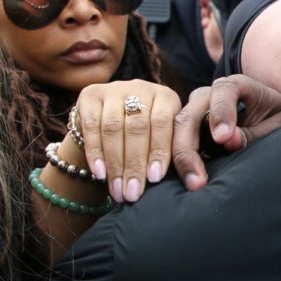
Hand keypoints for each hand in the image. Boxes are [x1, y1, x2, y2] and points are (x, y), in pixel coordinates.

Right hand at [76, 79, 182, 202]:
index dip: (158, 151)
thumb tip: (190, 182)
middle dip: (135, 164)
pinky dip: (95, 153)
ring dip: (115, 163)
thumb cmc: (146, 137)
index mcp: (166, 96)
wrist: (109, 120)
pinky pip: (91, 126)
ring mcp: (114, 89)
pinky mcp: (89, 95)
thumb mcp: (164, 137)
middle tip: (133, 193)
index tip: (155, 179)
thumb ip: (173, 153)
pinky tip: (100, 174)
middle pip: (137, 127)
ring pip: (113, 128)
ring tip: (117, 190)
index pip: (163, 123)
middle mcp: (141, 87)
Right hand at [171, 75, 280, 190]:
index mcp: (238, 85)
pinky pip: (176, 143)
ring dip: (181, 158)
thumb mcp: (277, 126)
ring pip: (178, 130)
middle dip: (190, 147)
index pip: (224, 90)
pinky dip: (178, 162)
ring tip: (193, 184)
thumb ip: (254, 132)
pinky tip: (184, 182)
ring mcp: (196, 112)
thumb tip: (226, 141)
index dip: (221, 111)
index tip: (223, 138)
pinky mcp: (190, 130)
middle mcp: (211, 95)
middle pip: (191, 114)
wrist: (272, 124)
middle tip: (198, 179)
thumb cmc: (278, 120)